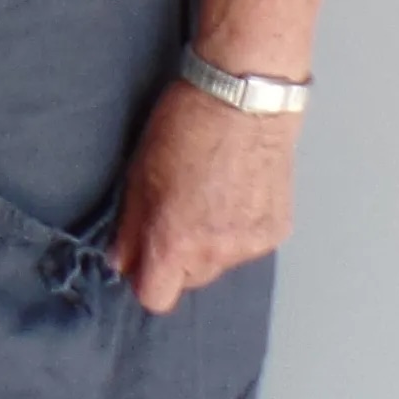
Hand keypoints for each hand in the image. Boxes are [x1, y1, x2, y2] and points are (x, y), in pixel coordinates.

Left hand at [111, 79, 296, 313]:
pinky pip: (249, 245)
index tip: (144, 256)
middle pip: (189, 281)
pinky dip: (240, 228)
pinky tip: (237, 192)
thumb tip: (121, 262)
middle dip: (178, 258)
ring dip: (211, 244)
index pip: (156, 298)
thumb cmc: (185, 127)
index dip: (146, 278)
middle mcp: (216, 253)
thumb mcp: (139, 173)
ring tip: (211, 196)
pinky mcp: (277, 231)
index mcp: (175, 242)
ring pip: (220, 263)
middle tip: (178, 213)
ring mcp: (251, 244)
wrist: (245, 100)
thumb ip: (129, 227)